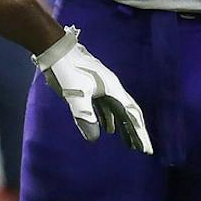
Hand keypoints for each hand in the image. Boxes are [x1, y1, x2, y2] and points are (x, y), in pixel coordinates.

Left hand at [33, 27, 151, 153]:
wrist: (55, 50)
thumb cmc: (66, 71)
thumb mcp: (75, 95)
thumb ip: (85, 116)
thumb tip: (94, 139)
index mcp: (113, 90)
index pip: (132, 115)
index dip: (140, 133)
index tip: (146, 150)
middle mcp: (112, 89)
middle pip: (128, 113)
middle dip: (136, 132)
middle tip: (142, 150)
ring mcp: (103, 88)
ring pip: (117, 111)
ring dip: (123, 127)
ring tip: (128, 144)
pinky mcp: (93, 88)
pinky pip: (106, 108)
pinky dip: (109, 119)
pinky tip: (108, 130)